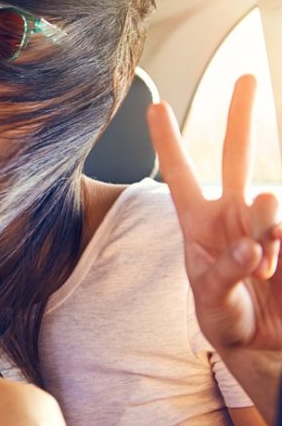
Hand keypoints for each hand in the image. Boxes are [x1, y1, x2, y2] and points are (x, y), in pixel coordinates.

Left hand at [147, 74, 281, 350]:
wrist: (264, 346)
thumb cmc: (226, 318)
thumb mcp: (212, 298)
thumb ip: (227, 270)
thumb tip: (251, 245)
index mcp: (198, 223)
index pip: (181, 174)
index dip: (167, 141)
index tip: (155, 106)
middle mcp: (232, 213)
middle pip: (237, 155)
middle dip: (241, 117)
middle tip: (246, 78)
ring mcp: (267, 221)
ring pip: (268, 201)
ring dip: (266, 230)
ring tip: (263, 267)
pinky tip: (275, 270)